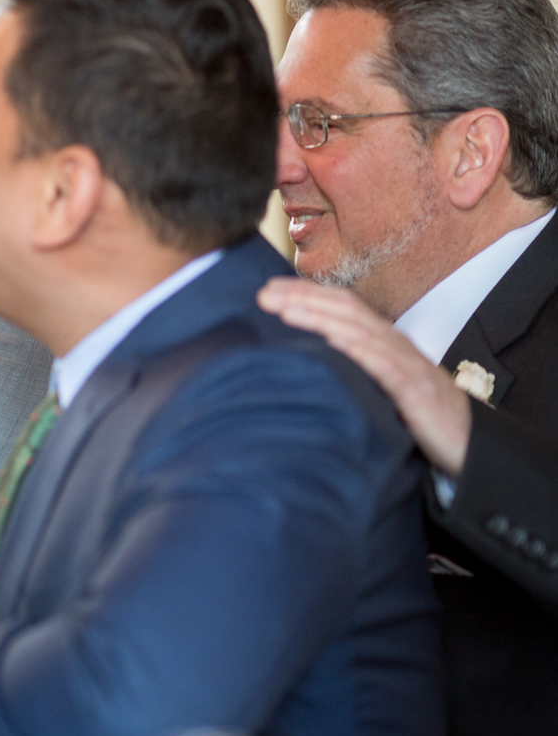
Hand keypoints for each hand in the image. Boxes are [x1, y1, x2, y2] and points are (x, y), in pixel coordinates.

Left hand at [258, 276, 473, 474]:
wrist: (471, 446)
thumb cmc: (420, 418)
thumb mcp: (379, 389)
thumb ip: (351, 372)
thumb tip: (304, 366)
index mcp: (384, 344)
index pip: (342, 308)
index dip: (306, 294)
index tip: (269, 289)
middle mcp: (394, 346)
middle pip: (345, 310)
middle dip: (303, 298)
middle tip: (263, 293)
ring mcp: (406, 365)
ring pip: (359, 329)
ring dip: (319, 316)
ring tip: (284, 309)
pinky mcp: (415, 389)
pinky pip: (384, 363)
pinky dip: (357, 347)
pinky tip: (330, 338)